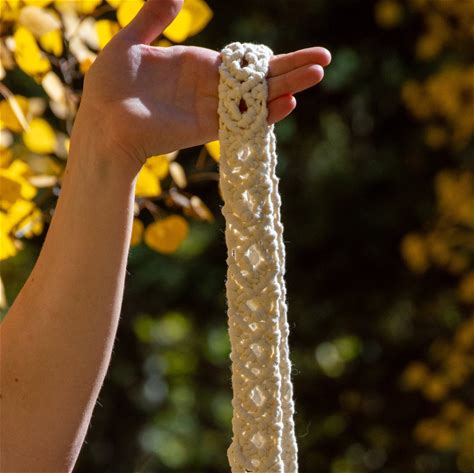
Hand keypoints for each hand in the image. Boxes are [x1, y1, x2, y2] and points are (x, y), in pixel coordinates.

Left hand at [74, 0, 330, 173]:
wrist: (101, 123)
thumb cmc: (109, 86)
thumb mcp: (131, 43)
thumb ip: (154, 18)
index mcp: (196, 66)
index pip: (241, 61)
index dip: (267, 56)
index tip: (295, 52)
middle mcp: (209, 88)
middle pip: (258, 78)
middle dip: (291, 68)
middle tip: (324, 60)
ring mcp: (210, 109)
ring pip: (256, 97)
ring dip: (287, 86)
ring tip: (317, 74)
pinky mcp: (207, 129)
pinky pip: (241, 120)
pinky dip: (265, 113)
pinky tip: (288, 102)